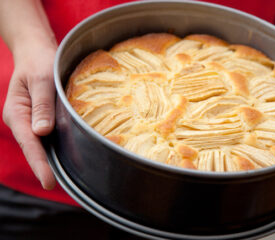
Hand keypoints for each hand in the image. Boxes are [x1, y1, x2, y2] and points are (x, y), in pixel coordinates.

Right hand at [2, 42, 56, 189]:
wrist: (35, 52)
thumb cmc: (39, 62)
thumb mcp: (42, 80)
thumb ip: (42, 105)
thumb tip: (42, 132)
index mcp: (17, 112)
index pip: (29, 143)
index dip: (39, 163)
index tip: (48, 181)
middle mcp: (21, 120)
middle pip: (33, 147)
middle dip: (43, 166)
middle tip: (56, 185)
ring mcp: (28, 121)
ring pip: (39, 144)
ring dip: (48, 159)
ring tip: (62, 177)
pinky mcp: (38, 118)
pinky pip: (44, 136)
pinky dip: (52, 146)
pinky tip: (63, 155)